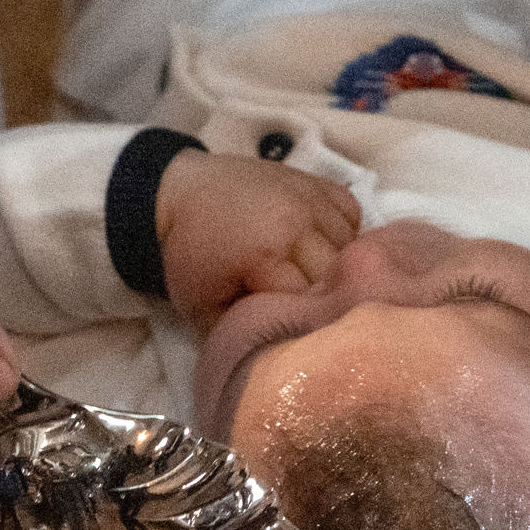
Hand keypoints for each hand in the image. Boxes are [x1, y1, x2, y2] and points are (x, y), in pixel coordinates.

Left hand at [155, 150, 360, 333]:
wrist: (177, 194)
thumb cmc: (190, 257)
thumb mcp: (204, 310)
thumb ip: (248, 333)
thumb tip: (287, 347)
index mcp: (267, 252)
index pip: (309, 303)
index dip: (301, 320)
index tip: (289, 324)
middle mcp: (298, 221)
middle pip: (338, 276)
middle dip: (324, 297)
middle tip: (303, 304)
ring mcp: (311, 198)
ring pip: (352, 247)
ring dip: (337, 267)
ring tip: (312, 276)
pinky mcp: (317, 183)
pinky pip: (352, 216)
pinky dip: (344, 235)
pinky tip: (321, 246)